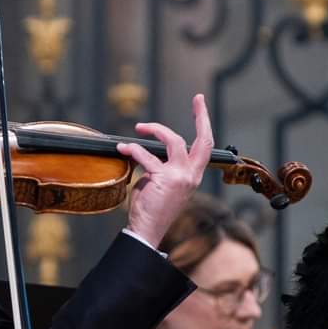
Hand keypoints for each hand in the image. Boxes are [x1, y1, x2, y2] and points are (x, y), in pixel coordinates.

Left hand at [117, 94, 213, 247]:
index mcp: (193, 176)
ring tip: (139, 128)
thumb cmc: (152, 208)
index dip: (204, 124)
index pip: (205, 147)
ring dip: (155, 130)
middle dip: (202, 116)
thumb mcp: (161, 183)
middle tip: (198, 98)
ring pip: (173, 141)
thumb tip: (149, 148)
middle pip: (203, 140)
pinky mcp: (163, 179)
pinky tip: (123, 148)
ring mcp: (179, 177)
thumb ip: (162, 165)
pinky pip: (147, 156)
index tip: (200, 105)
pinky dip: (133, 149)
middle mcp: (191, 175)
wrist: (147, 230)